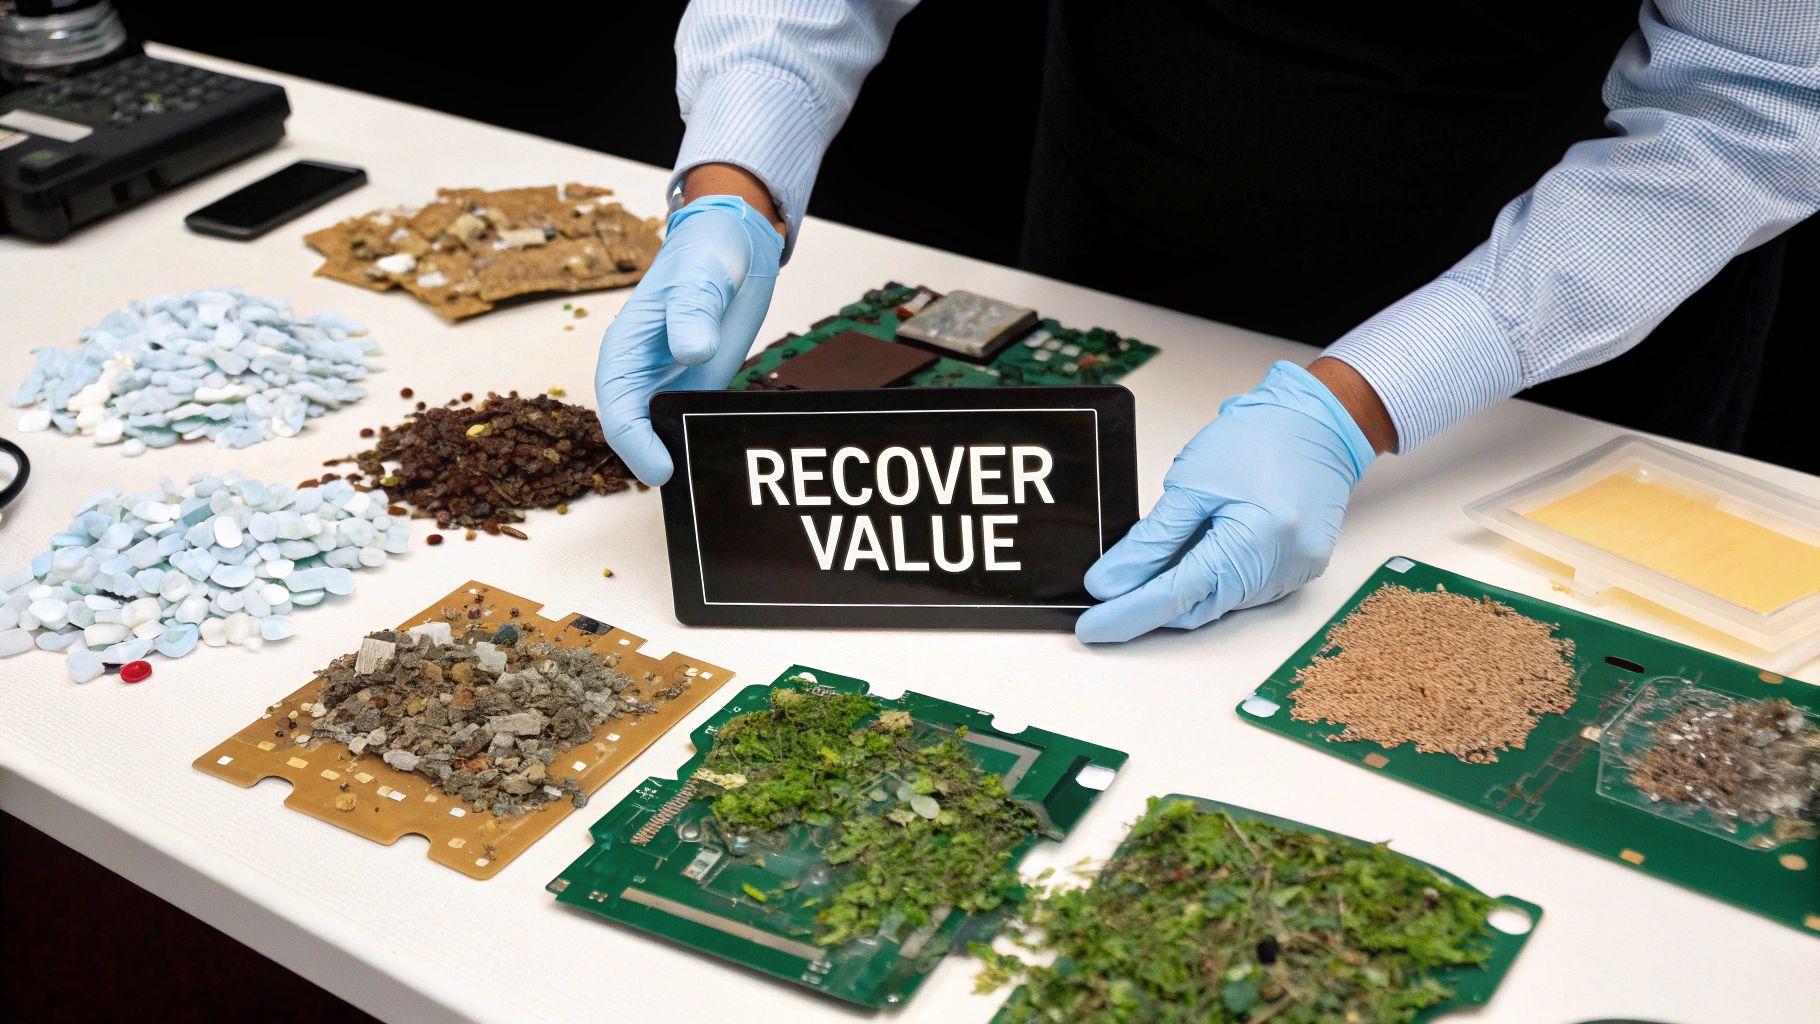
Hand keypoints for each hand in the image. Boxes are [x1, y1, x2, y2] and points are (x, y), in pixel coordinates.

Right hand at [594, 193, 783, 484]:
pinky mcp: (701, 391)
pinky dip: (707, 445)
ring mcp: (671, 387)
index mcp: (623, 354)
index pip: (618, 412)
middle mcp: (642, 378)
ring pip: (666, 438)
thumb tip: (691, 352)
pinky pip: (697, 426)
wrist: (733, 249)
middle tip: (690, 485)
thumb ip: (692, 313)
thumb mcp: (698, 279)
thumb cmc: (702, 257)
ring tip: (710, 481)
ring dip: (683, 458)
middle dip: (658, 463)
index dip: (636, 446)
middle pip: (638, 436)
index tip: (662, 470)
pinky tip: (728, 459)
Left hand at [1075, 360, 1377, 642]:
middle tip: (1107, 602)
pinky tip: (1192, 558)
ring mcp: (1292, 573)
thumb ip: (1150, 540)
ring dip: (1180, 593)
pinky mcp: (1297, 569)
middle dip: (1149, 609)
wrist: (1317, 421)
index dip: (1128, 614)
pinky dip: (1210, 580)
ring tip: (1148, 569)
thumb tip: (1111, 583)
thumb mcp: (1190, 485)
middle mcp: (1279, 568)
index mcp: (1253, 541)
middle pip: (1197, 609)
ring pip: (1217, 603)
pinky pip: (1242, 590)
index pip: (1174, 595)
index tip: (1092, 627)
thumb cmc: (1258, 439)